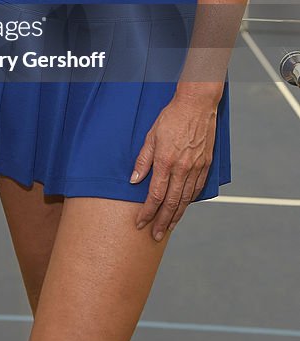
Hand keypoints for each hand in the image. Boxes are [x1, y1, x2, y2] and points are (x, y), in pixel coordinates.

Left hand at [130, 93, 217, 240]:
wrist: (196, 105)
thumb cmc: (171, 117)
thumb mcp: (151, 135)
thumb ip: (143, 160)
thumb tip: (134, 180)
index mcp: (166, 161)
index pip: (155, 194)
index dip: (147, 211)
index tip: (141, 222)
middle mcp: (182, 168)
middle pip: (172, 202)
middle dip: (162, 221)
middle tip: (156, 236)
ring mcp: (196, 167)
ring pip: (186, 199)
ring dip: (176, 216)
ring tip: (168, 227)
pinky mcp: (206, 165)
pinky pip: (197, 189)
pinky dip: (190, 201)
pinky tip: (184, 207)